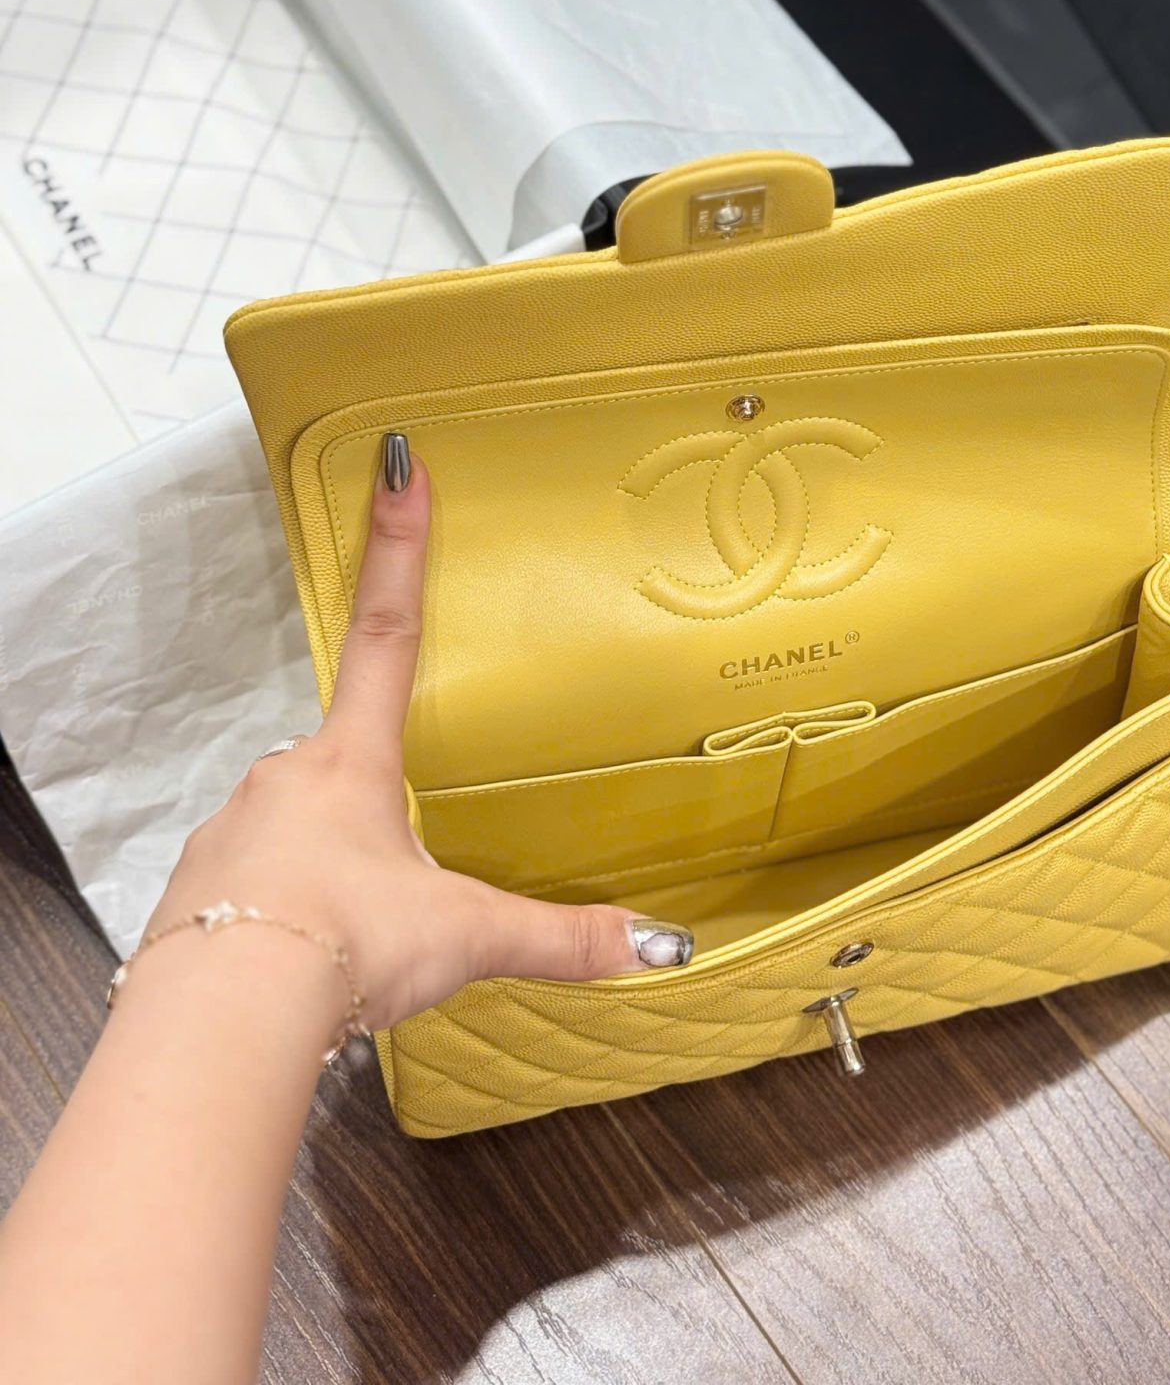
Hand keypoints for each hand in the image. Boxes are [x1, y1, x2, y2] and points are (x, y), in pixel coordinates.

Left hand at [146, 438, 691, 1031]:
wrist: (221, 1019)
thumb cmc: (340, 947)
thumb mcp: (463, 937)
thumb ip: (559, 937)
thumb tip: (655, 943)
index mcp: (353, 762)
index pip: (391, 631)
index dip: (400, 546)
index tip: (396, 465)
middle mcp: (285, 777)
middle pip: (341, 759)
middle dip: (373, 803)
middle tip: (395, 877)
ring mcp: (234, 829)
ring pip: (293, 827)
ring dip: (325, 866)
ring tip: (353, 932)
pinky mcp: (198, 891)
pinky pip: (251, 884)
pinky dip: (281, 911)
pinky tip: (304, 957)